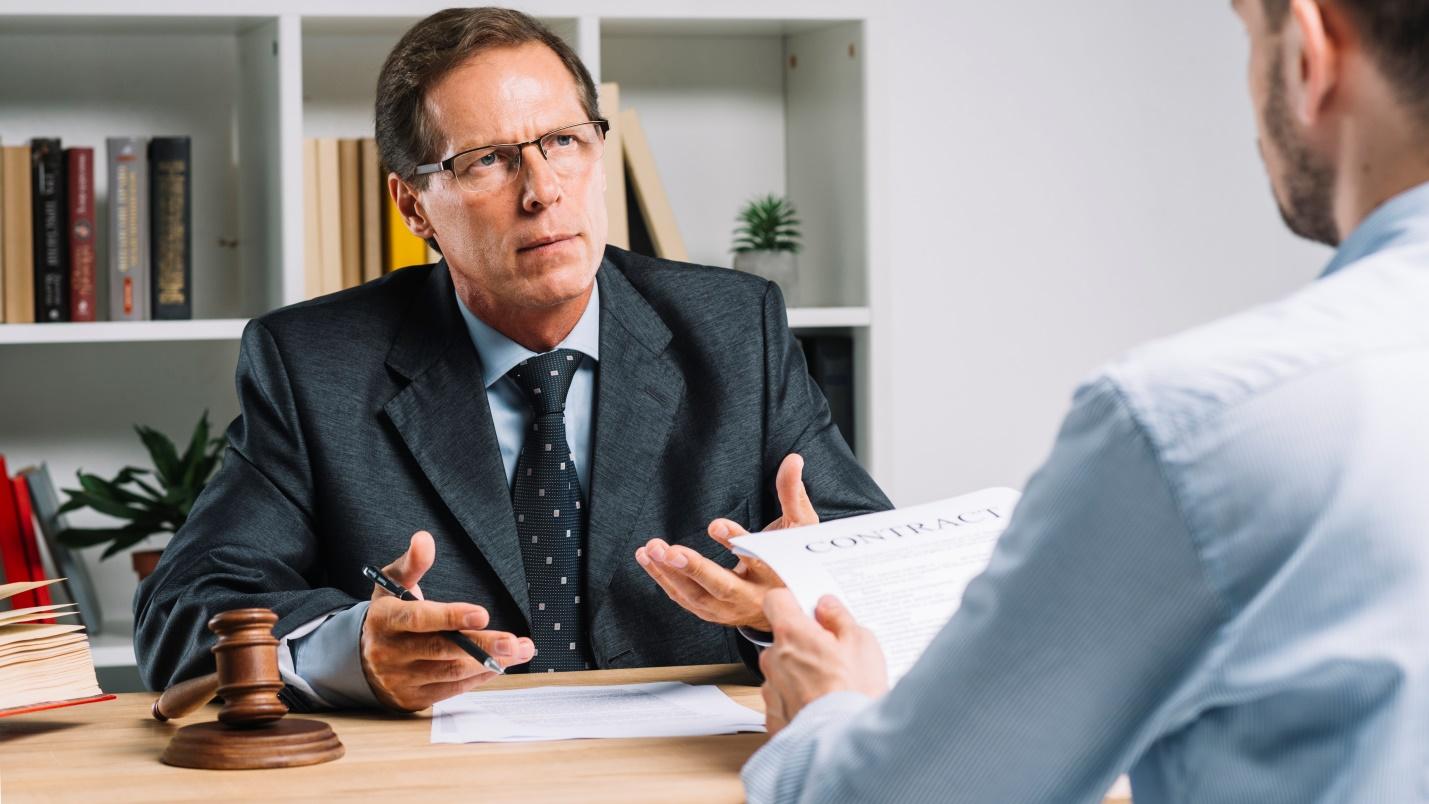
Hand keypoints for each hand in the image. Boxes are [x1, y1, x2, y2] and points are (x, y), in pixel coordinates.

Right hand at [360, 531, 534, 711]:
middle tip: (514, 642)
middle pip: (441, 649)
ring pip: (451, 671)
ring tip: (520, 651)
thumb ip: (413, 563)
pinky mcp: (413, 698)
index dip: (450, 617)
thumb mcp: (392, 584)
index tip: (482, 614)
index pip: (418, 619)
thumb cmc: (389, 614)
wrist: (362, 659)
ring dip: (489, 662)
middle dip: (482, 645)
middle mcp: (390, 652)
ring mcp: (401, 679)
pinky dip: (478, 677)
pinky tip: (500, 665)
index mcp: (385, 619)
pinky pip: (452, 689)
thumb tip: (424, 539)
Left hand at [635, 453, 818, 629]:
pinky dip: (664, 579)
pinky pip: (684, 597)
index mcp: (776, 574)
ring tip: (651, 549)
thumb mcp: (800, 527)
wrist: (788, 603)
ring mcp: (729, 609)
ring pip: (696, 595)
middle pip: (721, 586)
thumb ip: (793, 493)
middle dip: (694, 568)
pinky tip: (648, 558)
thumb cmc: (792, 557)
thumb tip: (793, 460)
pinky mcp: (711, 611)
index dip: (736, 541)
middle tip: (669, 551)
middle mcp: (752, 596)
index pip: (757, 559)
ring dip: (670, 573)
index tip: (716, 525)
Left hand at [758, 589, 887, 735]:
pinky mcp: (774, 717)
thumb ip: (838, 618)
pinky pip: (783, 700)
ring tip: (831, 687)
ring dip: (800, 675)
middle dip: (803, 644)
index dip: (792, 601)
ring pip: (783, 671)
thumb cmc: (855, 694)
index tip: (806, 609)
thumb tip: (827, 607)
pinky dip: (798, 701)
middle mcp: (773, 660)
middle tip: (832, 656)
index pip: (776, 600)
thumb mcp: (861, 642)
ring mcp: (771, 690)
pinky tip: (822, 706)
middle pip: (782, 640)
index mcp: (791, 634)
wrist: (847, 742)